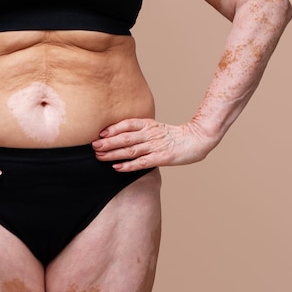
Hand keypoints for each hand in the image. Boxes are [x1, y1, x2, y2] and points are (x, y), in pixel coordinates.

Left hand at [92, 118, 216, 171]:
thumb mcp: (155, 127)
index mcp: (149, 124)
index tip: (100, 134)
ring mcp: (155, 146)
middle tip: (94, 146)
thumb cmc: (172, 135)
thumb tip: (118, 134)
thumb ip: (140, 130)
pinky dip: (128, 166)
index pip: (127, 124)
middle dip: (108, 143)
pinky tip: (116, 168)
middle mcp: (150, 134)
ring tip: (100, 157)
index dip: (113, 129)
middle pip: (125, 138)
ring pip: (130, 150)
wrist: (197, 139)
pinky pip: (141, 162)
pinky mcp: (161, 158)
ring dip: (113, 154)